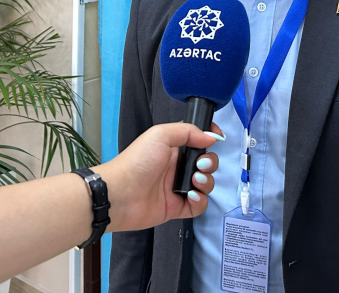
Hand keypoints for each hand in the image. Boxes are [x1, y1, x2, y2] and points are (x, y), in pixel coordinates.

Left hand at [94, 123, 221, 231]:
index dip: (209, 138)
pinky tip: (191, 196)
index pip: (198, 141)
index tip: (217, 138)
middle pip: (206, 164)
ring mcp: (177, 188)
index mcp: (173, 148)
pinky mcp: (177, 207)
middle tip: (200, 165)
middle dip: (210, 163)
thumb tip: (211, 136)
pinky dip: (200, 201)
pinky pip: (199, 206)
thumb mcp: (160, 135)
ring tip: (194, 181)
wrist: (120, 194)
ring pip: (205, 184)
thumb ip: (188, 131)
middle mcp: (176, 167)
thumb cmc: (136, 162)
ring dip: (206, 182)